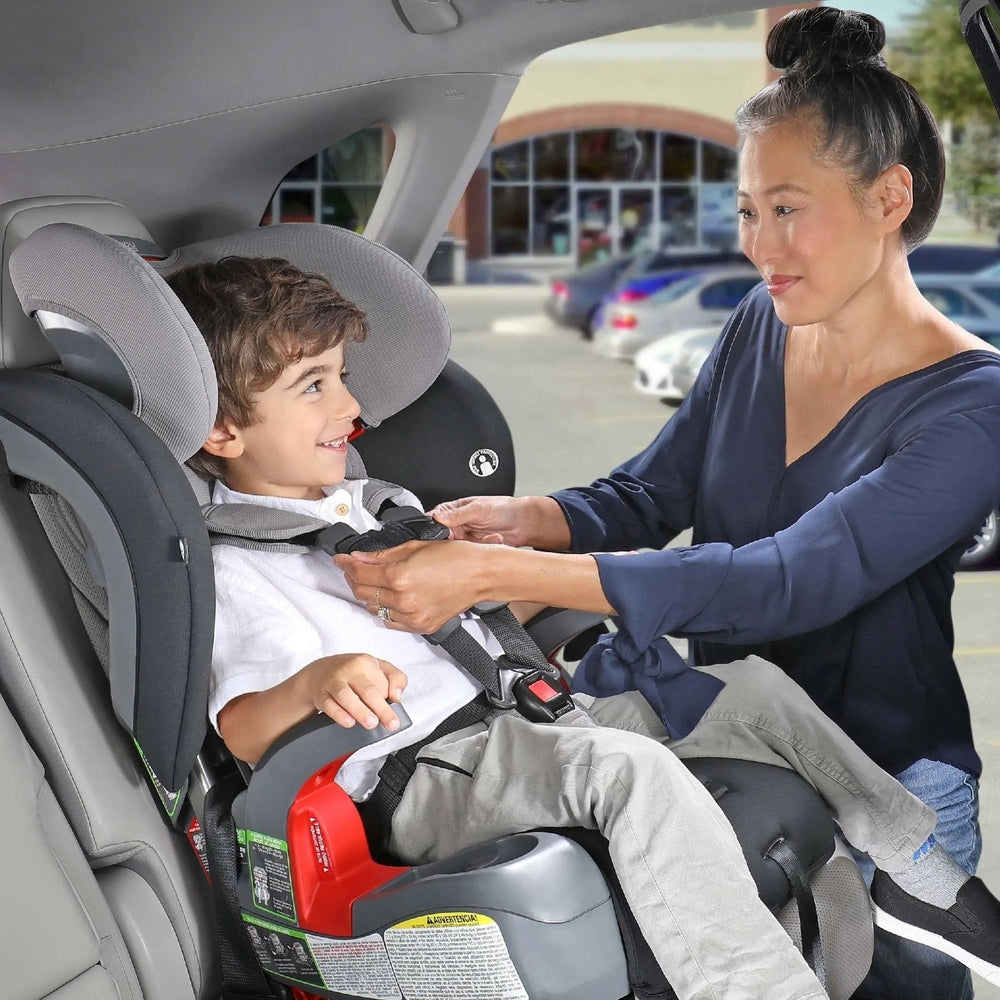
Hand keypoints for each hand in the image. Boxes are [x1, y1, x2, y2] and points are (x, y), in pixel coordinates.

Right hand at [304, 653, 406, 730]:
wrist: (319, 671)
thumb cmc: (352, 671)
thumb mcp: (376, 667)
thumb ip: (395, 678)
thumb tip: (397, 696)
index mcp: (366, 662)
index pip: (384, 682)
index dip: (390, 698)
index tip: (395, 712)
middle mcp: (349, 670)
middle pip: (368, 690)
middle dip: (381, 708)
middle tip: (391, 724)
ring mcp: (333, 681)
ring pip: (346, 696)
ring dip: (360, 710)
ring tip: (371, 723)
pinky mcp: (320, 695)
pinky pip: (329, 705)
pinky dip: (339, 714)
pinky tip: (349, 722)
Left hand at [334, 538, 488, 633]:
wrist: (480, 575)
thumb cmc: (455, 557)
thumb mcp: (414, 546)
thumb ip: (382, 555)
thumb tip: (359, 557)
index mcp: (399, 576)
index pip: (359, 573)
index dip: (345, 564)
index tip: (340, 560)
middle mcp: (403, 600)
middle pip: (363, 592)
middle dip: (354, 579)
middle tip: (355, 569)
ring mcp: (412, 617)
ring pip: (374, 609)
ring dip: (369, 595)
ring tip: (375, 583)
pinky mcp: (420, 626)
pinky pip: (391, 621)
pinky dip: (385, 610)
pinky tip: (391, 599)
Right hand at [431, 494, 571, 550]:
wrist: (523, 523)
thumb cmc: (503, 508)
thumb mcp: (479, 509)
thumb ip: (458, 514)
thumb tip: (438, 517)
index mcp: (450, 512)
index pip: (432, 524)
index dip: (435, 534)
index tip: (447, 537)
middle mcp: (454, 527)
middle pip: (441, 542)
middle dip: (454, 545)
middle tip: (466, 541)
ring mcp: (463, 540)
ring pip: (456, 553)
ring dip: (472, 548)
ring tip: (488, 537)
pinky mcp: (473, 552)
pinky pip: (470, 558)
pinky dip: (482, 551)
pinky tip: (493, 541)